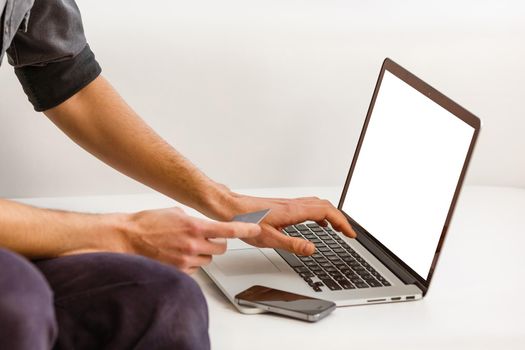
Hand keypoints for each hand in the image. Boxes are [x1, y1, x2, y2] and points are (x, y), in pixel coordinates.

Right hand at [122, 207, 260, 273]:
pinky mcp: (178, 272)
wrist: (125, 239)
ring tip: (182, 246)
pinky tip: (175, 255)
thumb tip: (203, 225)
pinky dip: (189, 263)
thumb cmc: (146, 224)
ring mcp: (186, 260)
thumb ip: (194, 220)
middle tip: (203, 238)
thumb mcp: (175, 213)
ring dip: (201, 254)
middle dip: (216, 243)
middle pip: (221, 248)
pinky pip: (194, 270)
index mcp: (195, 226)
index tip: (257, 228)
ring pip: (207, 260)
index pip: (228, 229)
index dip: (246, 228)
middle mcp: (193, 244)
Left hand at [229, 194, 355, 255]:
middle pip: (325, 206)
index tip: (350, 233)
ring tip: (336, 228)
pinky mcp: (283, 205)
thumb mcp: (269, 238)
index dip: (342, 222)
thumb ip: (293, 244)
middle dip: (340, 218)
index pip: (327, 212)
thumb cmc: (246, 221)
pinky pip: (307, 206)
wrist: (230, 208)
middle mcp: (293, 204)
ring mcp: (288, 203)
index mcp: (294, 211)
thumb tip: (312, 249)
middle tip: (347, 232)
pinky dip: (318, 213)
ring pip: (317, 204)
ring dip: (330, 215)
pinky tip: (314, 223)